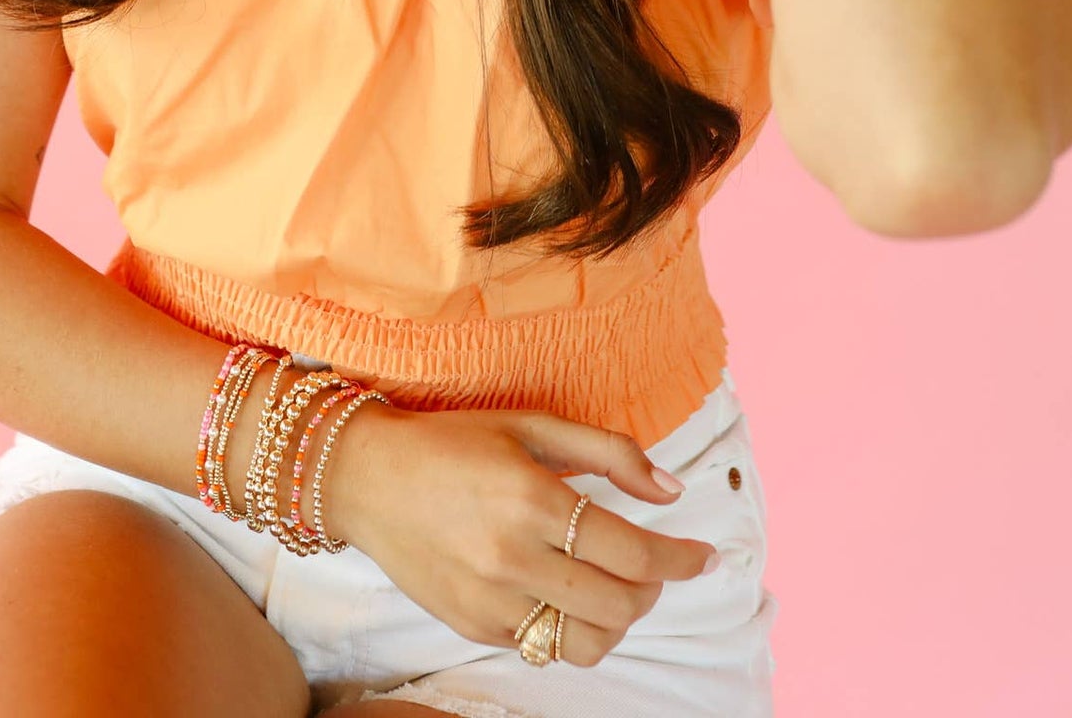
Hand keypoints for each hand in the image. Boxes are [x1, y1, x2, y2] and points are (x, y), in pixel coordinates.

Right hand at [327, 400, 716, 666]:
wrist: (367, 478)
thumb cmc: (453, 440)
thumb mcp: (532, 424)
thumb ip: (609, 453)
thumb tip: (671, 490)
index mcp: (533, 499)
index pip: (633, 552)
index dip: (681, 560)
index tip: (704, 555)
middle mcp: (513, 558)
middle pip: (618, 605)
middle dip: (655, 590)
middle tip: (657, 567)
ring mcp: (489, 601)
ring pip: (586, 643)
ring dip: (619, 621)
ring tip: (619, 589)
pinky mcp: (471, 626)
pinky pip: (543, 647)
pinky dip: (571, 629)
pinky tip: (568, 594)